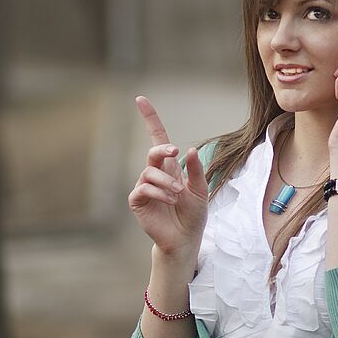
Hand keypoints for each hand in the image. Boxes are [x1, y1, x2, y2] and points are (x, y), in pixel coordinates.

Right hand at [127, 96, 208, 257]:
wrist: (186, 238)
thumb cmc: (193, 214)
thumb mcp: (200, 189)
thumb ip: (195, 170)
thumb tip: (188, 149)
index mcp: (170, 167)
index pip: (157, 138)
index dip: (149, 119)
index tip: (140, 100)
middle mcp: (155, 174)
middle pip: (153, 152)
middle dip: (162, 150)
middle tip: (175, 152)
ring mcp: (144, 187)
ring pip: (149, 172)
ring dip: (166, 182)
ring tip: (178, 195)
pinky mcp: (137, 201)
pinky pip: (143, 188)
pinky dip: (159, 192)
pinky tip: (170, 200)